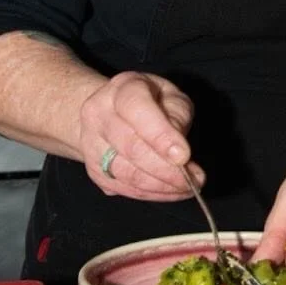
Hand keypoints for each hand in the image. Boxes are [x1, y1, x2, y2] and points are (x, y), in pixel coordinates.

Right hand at [77, 72, 197, 200]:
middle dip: (167, 169)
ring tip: (187, 187)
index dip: (161, 136)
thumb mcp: (170, 95)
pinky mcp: (94, 169)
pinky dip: (151, 194)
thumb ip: (176, 115)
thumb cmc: (148, 101)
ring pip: (127, 173)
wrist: (108, 110)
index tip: (184, 156)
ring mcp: (91, 143)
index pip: (138, 111)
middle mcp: (99, 114)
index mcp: (122, 89)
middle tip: (194, 179)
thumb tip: (178, 150)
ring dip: (161, 186)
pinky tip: (171, 192)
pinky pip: (124, 188)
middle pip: (132, 148)